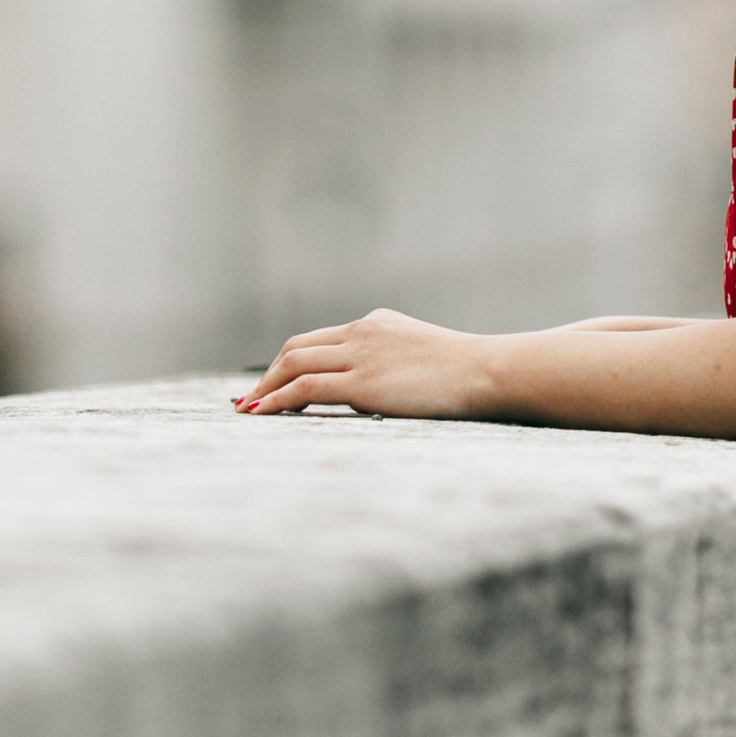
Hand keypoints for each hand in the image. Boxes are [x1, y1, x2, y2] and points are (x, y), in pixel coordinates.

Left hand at [236, 308, 504, 419]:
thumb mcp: (421, 355)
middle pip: (296, 348)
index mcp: (375, 323)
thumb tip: (378, 388)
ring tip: (249, 411)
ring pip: (293, 364)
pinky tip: (263, 413)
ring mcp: (361, 354)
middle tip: (251, 401)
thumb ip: (393, 361)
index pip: (318, 340)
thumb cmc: (466, 373)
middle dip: (268, 375)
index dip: (288, 363)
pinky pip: (306, 387)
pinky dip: (277, 399)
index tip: (271, 385)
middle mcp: (362, 332)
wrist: (486, 371)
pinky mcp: (364, 382)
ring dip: (265, 389)